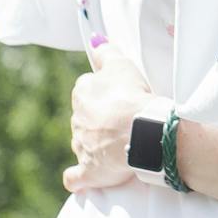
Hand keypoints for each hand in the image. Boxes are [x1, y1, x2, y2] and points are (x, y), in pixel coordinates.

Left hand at [63, 48, 149, 193]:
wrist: (142, 131)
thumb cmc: (133, 96)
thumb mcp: (121, 64)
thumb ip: (106, 51)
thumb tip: (93, 39)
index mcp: (82, 94)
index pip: (88, 89)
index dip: (105, 92)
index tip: (120, 96)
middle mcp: (77, 120)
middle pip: (85, 117)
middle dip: (100, 119)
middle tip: (123, 120)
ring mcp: (81, 146)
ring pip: (83, 143)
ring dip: (95, 144)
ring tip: (117, 146)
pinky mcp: (89, 171)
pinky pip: (76, 177)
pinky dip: (77, 178)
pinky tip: (80, 178)